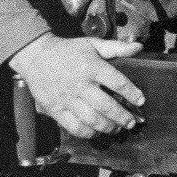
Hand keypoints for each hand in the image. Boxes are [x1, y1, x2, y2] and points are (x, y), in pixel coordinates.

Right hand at [9, 34, 145, 137]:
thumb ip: (116, 48)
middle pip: (106, 105)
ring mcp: (66, 98)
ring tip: (117, 129)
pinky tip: (96, 132)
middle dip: (123, 117)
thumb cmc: (67, 50)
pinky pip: (74, 126)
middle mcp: (80, 84)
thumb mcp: (92, 44)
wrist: (35, 56)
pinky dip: (88, 133)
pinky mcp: (55, 109)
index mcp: (91, 66)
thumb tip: (139, 47)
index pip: (117, 82)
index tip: (141, 101)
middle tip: (132, 122)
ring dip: (108, 127)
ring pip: (92, 119)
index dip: (132, 93)